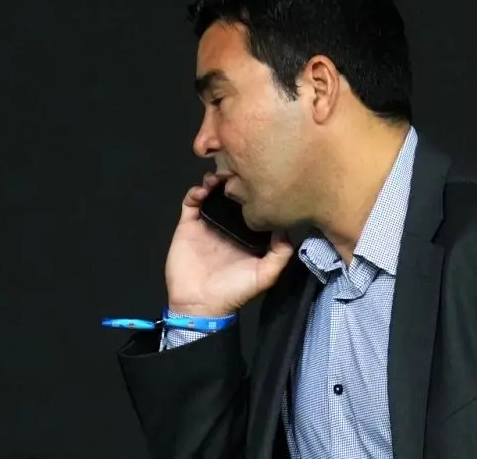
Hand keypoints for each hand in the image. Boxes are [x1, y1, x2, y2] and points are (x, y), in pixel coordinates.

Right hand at [165, 173, 294, 316]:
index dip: (254, 192)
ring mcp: (207, 224)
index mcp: (246, 234)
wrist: (200, 305)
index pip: (252, 207)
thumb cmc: (234, 291)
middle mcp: (227, 226)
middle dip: (234, 181)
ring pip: (211, 194)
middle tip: (237, 171)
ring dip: (214, 182)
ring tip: (219, 178)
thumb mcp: (265, 275)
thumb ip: (280, 254)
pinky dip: (195, 192)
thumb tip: (288, 228)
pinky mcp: (188, 226)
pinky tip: (202, 190)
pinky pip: (191, 203)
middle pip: (231, 195)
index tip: (258, 180)